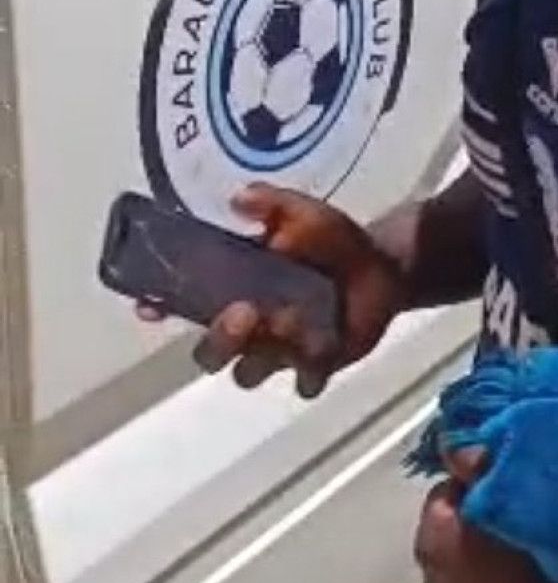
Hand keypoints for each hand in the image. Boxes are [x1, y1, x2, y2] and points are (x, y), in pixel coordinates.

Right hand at [137, 184, 406, 396]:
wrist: (382, 268)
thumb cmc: (332, 241)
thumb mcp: (304, 212)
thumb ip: (272, 203)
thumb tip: (238, 199)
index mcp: (231, 290)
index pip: (181, 304)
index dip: (159, 307)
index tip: (149, 306)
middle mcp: (246, 328)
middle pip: (208, 354)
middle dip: (219, 338)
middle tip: (244, 311)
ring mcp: (278, 352)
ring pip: (249, 372)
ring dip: (268, 349)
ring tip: (298, 318)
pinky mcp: (313, 368)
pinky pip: (303, 383)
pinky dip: (312, 368)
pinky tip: (324, 345)